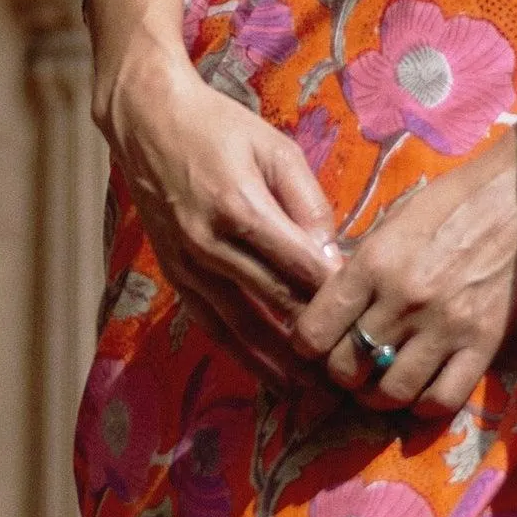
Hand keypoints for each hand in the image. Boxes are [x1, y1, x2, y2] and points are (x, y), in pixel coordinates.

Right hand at [87, 0, 335, 372]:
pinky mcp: (175, 274)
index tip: (369, 319)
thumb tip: (333, 256)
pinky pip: (212, 324)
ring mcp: (188, 264)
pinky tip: (268, 377)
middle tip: (357, 371)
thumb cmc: (219, 127)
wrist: (147, 122)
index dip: (336, 296)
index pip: (300, 266)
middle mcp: (210, 244)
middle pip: (275, 303)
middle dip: (316, 340)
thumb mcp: (275, 149)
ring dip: (279, 364)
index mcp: (240, 207)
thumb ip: (308, 203)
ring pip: (241, 326)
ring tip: (316, 393)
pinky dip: (242, 354)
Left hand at [294, 129, 516, 420]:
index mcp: (373, 263)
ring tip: (383, 385)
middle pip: (348, 368)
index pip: (314, 332)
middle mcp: (404, 299)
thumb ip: (360, 270)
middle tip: (352, 368)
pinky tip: (422, 391)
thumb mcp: (392, 223)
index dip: (307, 346)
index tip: (317, 345)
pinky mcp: (484, 343)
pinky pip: (443, 399)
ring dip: (379, 397)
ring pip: (391, 392)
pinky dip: (425, 406)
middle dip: (342, 375)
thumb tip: (330, 311)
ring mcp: (446, 325)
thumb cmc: (452, 202)